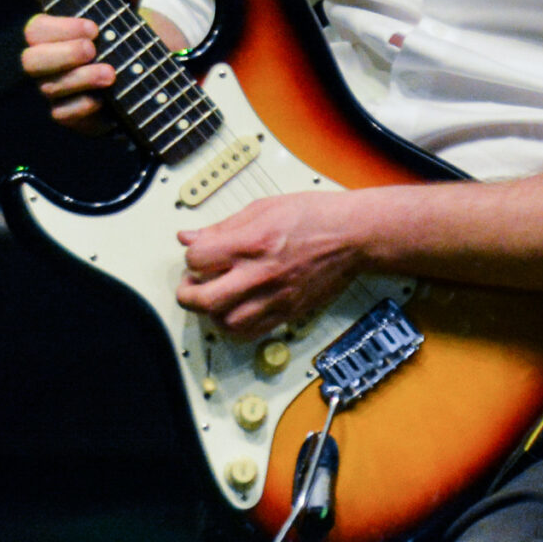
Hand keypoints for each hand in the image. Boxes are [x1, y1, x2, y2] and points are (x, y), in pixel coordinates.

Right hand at [20, 0, 179, 133]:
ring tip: (111, 74)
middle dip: (62, 54)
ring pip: (49, 88)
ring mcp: (55, 90)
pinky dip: (83, 106)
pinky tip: (104, 99)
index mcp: (52, 34)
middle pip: (31, 61)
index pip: (36, 29)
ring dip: (81, 79)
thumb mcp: (126, 13)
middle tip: (93, 48)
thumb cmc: (120, 37)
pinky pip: (64, 114)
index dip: (60, 29)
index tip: (93, 27)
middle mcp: (47, 63)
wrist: (137, 75)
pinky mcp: (69, 114)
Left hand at [175, 192, 366, 337]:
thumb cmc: (317, 217)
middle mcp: (260, 274)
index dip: (192, 257)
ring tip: (217, 298)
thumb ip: (223, 227)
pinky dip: (236, 326)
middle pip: (204, 300)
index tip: (200, 255)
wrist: (354, 236)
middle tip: (193, 284)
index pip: (197, 259)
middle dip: (188, 294)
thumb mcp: (264, 208)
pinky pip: (251, 334)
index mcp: (252, 242)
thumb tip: (190, 237)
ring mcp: (275, 297)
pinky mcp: (288, 312)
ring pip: (225, 323)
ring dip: (212, 313)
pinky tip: (237, 311)